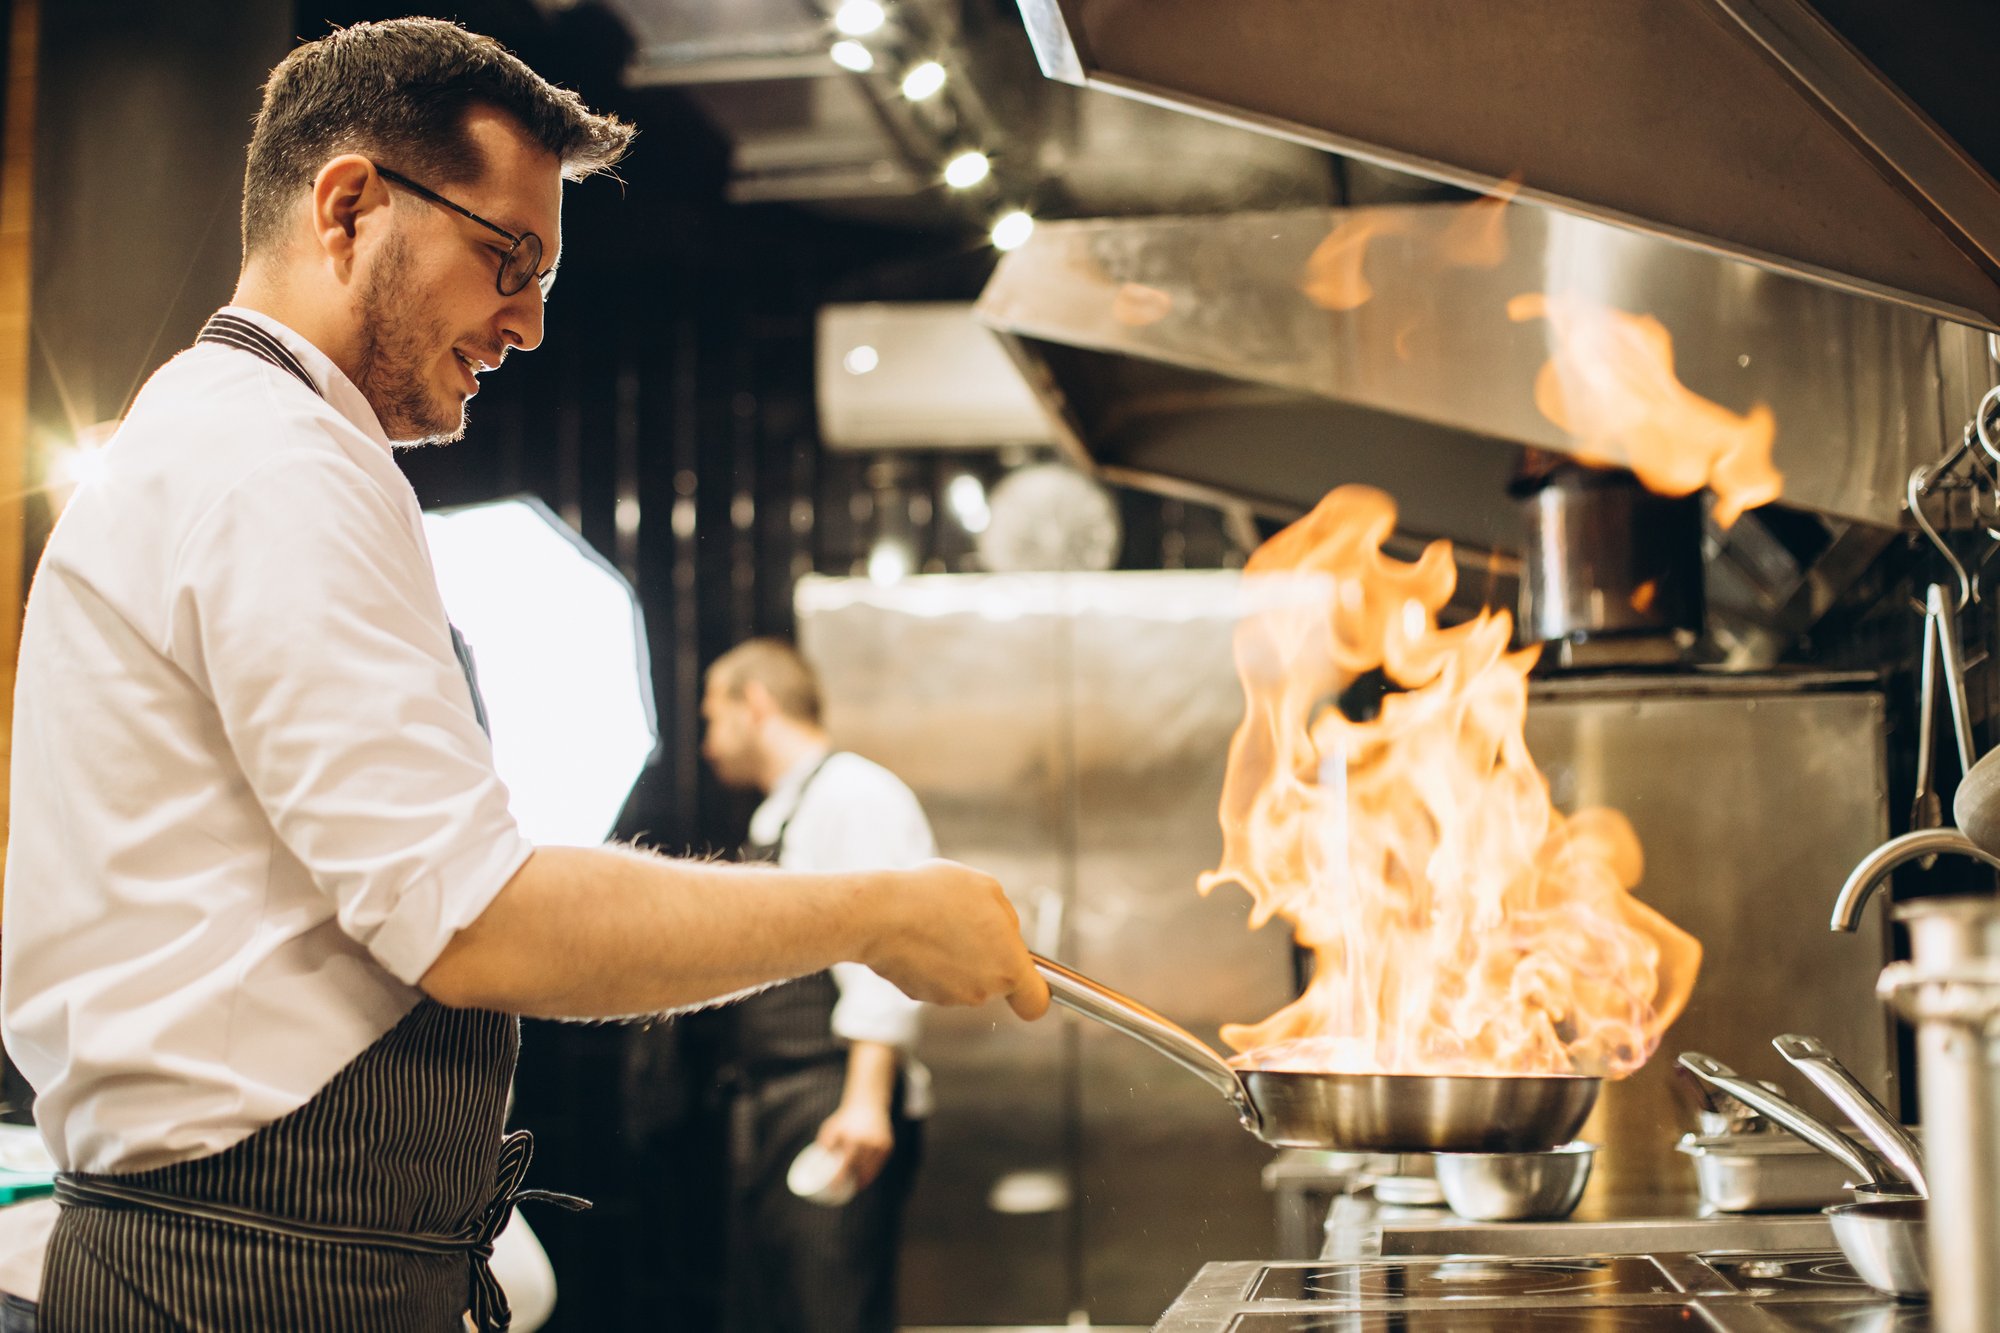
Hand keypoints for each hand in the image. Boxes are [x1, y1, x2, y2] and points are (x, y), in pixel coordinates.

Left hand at [815, 1100, 895, 1191]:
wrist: (868, 1104)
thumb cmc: (845, 1119)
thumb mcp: (831, 1128)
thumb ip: (824, 1145)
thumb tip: (814, 1164)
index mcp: (853, 1139)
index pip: (846, 1165)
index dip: (840, 1179)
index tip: (834, 1189)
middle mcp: (868, 1143)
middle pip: (860, 1170)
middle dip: (852, 1182)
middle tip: (843, 1190)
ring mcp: (880, 1145)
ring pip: (871, 1170)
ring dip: (863, 1180)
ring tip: (854, 1186)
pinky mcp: (887, 1146)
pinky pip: (879, 1165)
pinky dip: (872, 1172)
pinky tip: (865, 1178)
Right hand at [860, 861, 1050, 1020]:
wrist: (880, 915)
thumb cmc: (935, 897)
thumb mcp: (987, 888)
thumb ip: (1005, 916)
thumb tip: (1005, 930)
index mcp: (1008, 967)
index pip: (1035, 1002)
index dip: (1034, 991)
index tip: (1024, 975)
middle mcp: (982, 991)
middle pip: (995, 980)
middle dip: (985, 954)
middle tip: (965, 921)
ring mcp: (949, 997)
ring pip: (963, 977)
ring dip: (955, 954)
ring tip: (937, 922)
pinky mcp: (919, 996)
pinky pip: (935, 978)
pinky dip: (929, 961)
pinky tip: (917, 935)